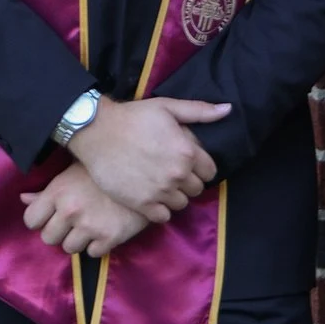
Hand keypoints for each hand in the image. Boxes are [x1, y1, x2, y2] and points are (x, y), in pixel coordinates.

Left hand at [18, 160, 149, 257]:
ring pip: (69, 248)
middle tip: (72, 222)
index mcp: (58, 192)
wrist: (143, 174)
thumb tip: (23, 199)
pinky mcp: (109, 238)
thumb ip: (47, 190)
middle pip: (48, 238)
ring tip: (89, 225)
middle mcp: (70, 210)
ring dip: (77, 240)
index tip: (50, 217)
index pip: (31, 220)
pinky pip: (92, 253)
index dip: (39, 220)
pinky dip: (97, 245)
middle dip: (59, 232)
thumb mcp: (72, 173)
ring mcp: (89, 226)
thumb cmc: (103, 170)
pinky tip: (104, 229)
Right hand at [65, 95, 228, 226]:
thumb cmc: (132, 116)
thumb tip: (228, 109)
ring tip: (160, 184)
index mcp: (187, 152)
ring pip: (181, 204)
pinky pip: (163, 217)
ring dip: (174, 196)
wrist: (96, 131)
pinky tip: (151, 196)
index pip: (210, 172)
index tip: (187, 163)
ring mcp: (160, 191)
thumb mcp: (167, 107)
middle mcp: (177, 174)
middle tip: (171, 172)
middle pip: (197, 189)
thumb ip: (199, 111)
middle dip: (187, 181)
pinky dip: (160, 209)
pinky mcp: (142, 204)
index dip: (200, 167)